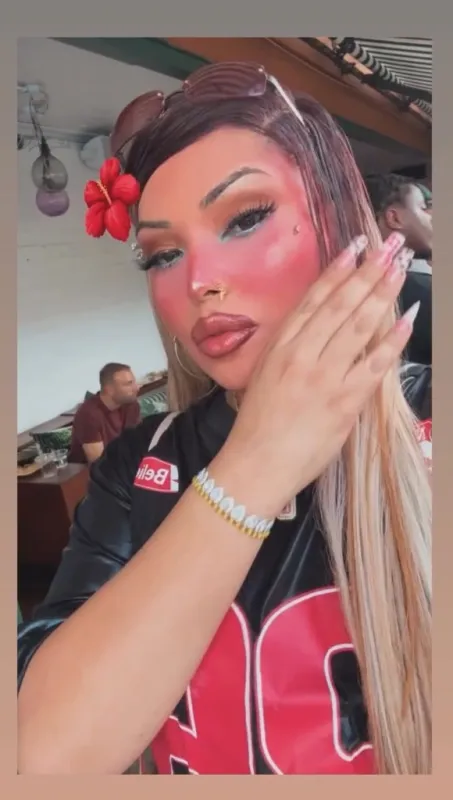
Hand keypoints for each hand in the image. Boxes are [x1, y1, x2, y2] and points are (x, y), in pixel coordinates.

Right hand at [222, 232, 416, 514]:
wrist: (255, 466)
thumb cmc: (256, 425)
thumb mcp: (264, 376)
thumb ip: (290, 349)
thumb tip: (318, 328)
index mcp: (281, 346)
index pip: (314, 299)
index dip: (338, 270)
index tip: (356, 246)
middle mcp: (302, 353)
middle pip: (342, 303)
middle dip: (369, 271)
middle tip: (391, 246)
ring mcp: (325, 376)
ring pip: (359, 325)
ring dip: (383, 293)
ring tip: (400, 268)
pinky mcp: (344, 401)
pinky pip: (374, 364)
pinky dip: (393, 340)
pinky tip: (408, 318)